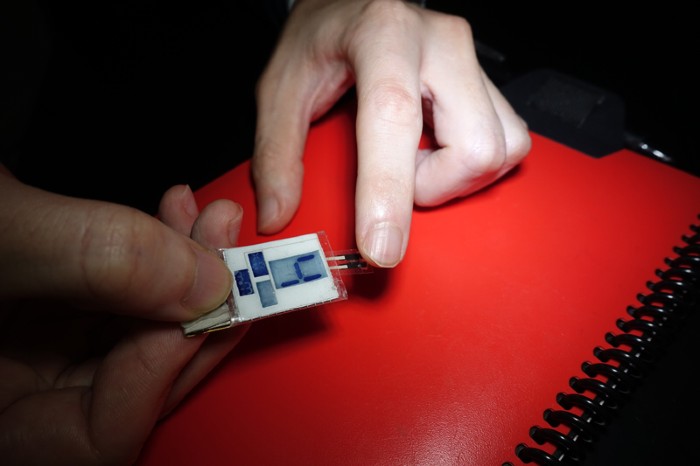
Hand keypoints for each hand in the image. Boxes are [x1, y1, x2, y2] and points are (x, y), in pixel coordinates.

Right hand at [0, 171, 247, 464]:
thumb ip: (96, 257)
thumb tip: (206, 282)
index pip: (97, 437)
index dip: (162, 369)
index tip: (213, 293)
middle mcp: (6, 399)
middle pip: (127, 389)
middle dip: (191, 312)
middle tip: (228, 247)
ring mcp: (19, 358)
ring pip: (127, 339)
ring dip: (180, 276)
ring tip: (204, 217)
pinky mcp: (32, 316)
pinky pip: (109, 304)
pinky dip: (146, 260)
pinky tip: (169, 216)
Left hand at [251, 0, 530, 267]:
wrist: (355, 2)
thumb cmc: (321, 38)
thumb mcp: (281, 87)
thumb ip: (277, 152)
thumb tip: (278, 214)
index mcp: (383, 35)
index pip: (394, 118)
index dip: (388, 191)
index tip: (380, 247)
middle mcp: (442, 43)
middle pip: (474, 148)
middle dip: (434, 186)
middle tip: (395, 170)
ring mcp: (473, 60)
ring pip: (502, 150)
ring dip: (454, 177)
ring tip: (414, 157)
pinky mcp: (489, 81)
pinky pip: (509, 143)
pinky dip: (472, 165)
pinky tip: (436, 148)